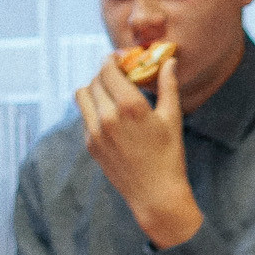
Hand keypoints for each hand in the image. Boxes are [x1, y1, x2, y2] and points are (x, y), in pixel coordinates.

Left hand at [75, 51, 197, 247]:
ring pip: (82, 95)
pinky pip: (84, 116)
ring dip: (94, 89)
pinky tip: (111, 115)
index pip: (108, 69)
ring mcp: (95, 132)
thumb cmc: (169, 156)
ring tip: (110, 94)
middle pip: (95, 80)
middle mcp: (107, 116)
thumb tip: (169, 61)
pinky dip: (94, 109)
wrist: (156, 195)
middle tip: (119, 76)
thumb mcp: (172, 118)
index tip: (120, 59)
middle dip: (105, 74)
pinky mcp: (90, 145)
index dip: (112, 59)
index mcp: (129, 106)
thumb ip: (168, 86)